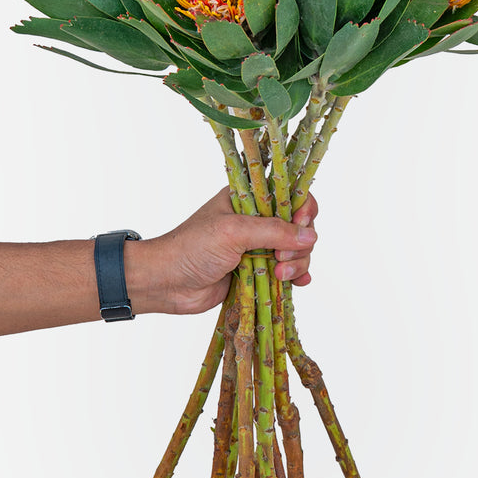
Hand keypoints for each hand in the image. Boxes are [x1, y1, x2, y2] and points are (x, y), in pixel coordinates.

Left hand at [126, 188, 319, 315]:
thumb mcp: (234, 232)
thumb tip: (310, 236)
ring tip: (280, 275)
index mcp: (248, 199)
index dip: (302, 209)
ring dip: (297, 263)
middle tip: (281, 257)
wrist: (167, 283)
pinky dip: (297, 276)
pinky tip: (298, 283)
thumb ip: (274, 231)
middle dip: (299, 242)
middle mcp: (256, 220)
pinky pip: (288, 271)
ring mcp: (258, 247)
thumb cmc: (192, 248)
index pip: (289, 194)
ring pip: (296, 250)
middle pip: (298, 225)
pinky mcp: (258, 271)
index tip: (301, 224)